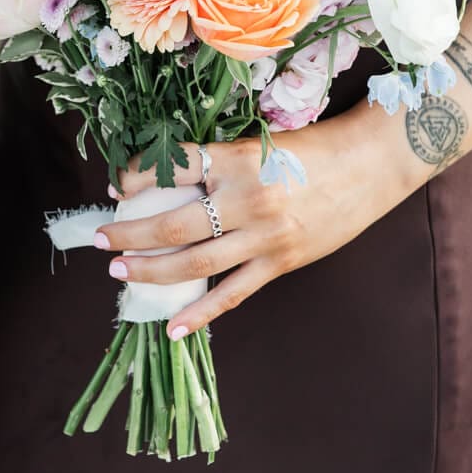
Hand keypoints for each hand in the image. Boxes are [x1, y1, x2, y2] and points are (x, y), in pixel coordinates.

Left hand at [96, 107, 427, 338]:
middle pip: (172, 223)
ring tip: (120, 272)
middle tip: (101, 239)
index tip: (116, 187)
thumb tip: (170, 182)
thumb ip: (220, 164)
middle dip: (130, 233)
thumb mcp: (260, 143)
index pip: (172, 167)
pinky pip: (233, 294)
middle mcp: (246, 198)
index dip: (137, 177)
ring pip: (194, 263)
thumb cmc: (313, 148)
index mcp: (236, 158)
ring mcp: (264, 236)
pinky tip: (173, 329)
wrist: (371, 164)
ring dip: (151, 270)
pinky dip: (201, 315)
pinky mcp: (281, 262)